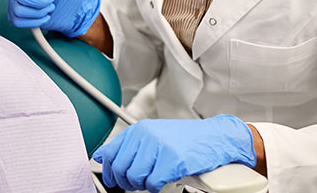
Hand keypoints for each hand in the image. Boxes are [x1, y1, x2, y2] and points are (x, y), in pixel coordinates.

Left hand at [92, 116, 255, 192]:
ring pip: (136, 178)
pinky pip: (153, 184)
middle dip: (127, 182)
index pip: (110, 152)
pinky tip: (166, 180)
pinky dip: (158, 188)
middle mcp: (146, 135)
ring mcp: (160, 147)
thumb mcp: (154, 135)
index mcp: (139, 129)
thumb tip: (100, 156)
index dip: (109, 171)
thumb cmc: (186, 139)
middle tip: (138, 184)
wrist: (216, 138)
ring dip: (144, 185)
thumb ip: (129, 145)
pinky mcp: (173, 161)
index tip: (113, 179)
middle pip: (121, 168)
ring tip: (155, 180)